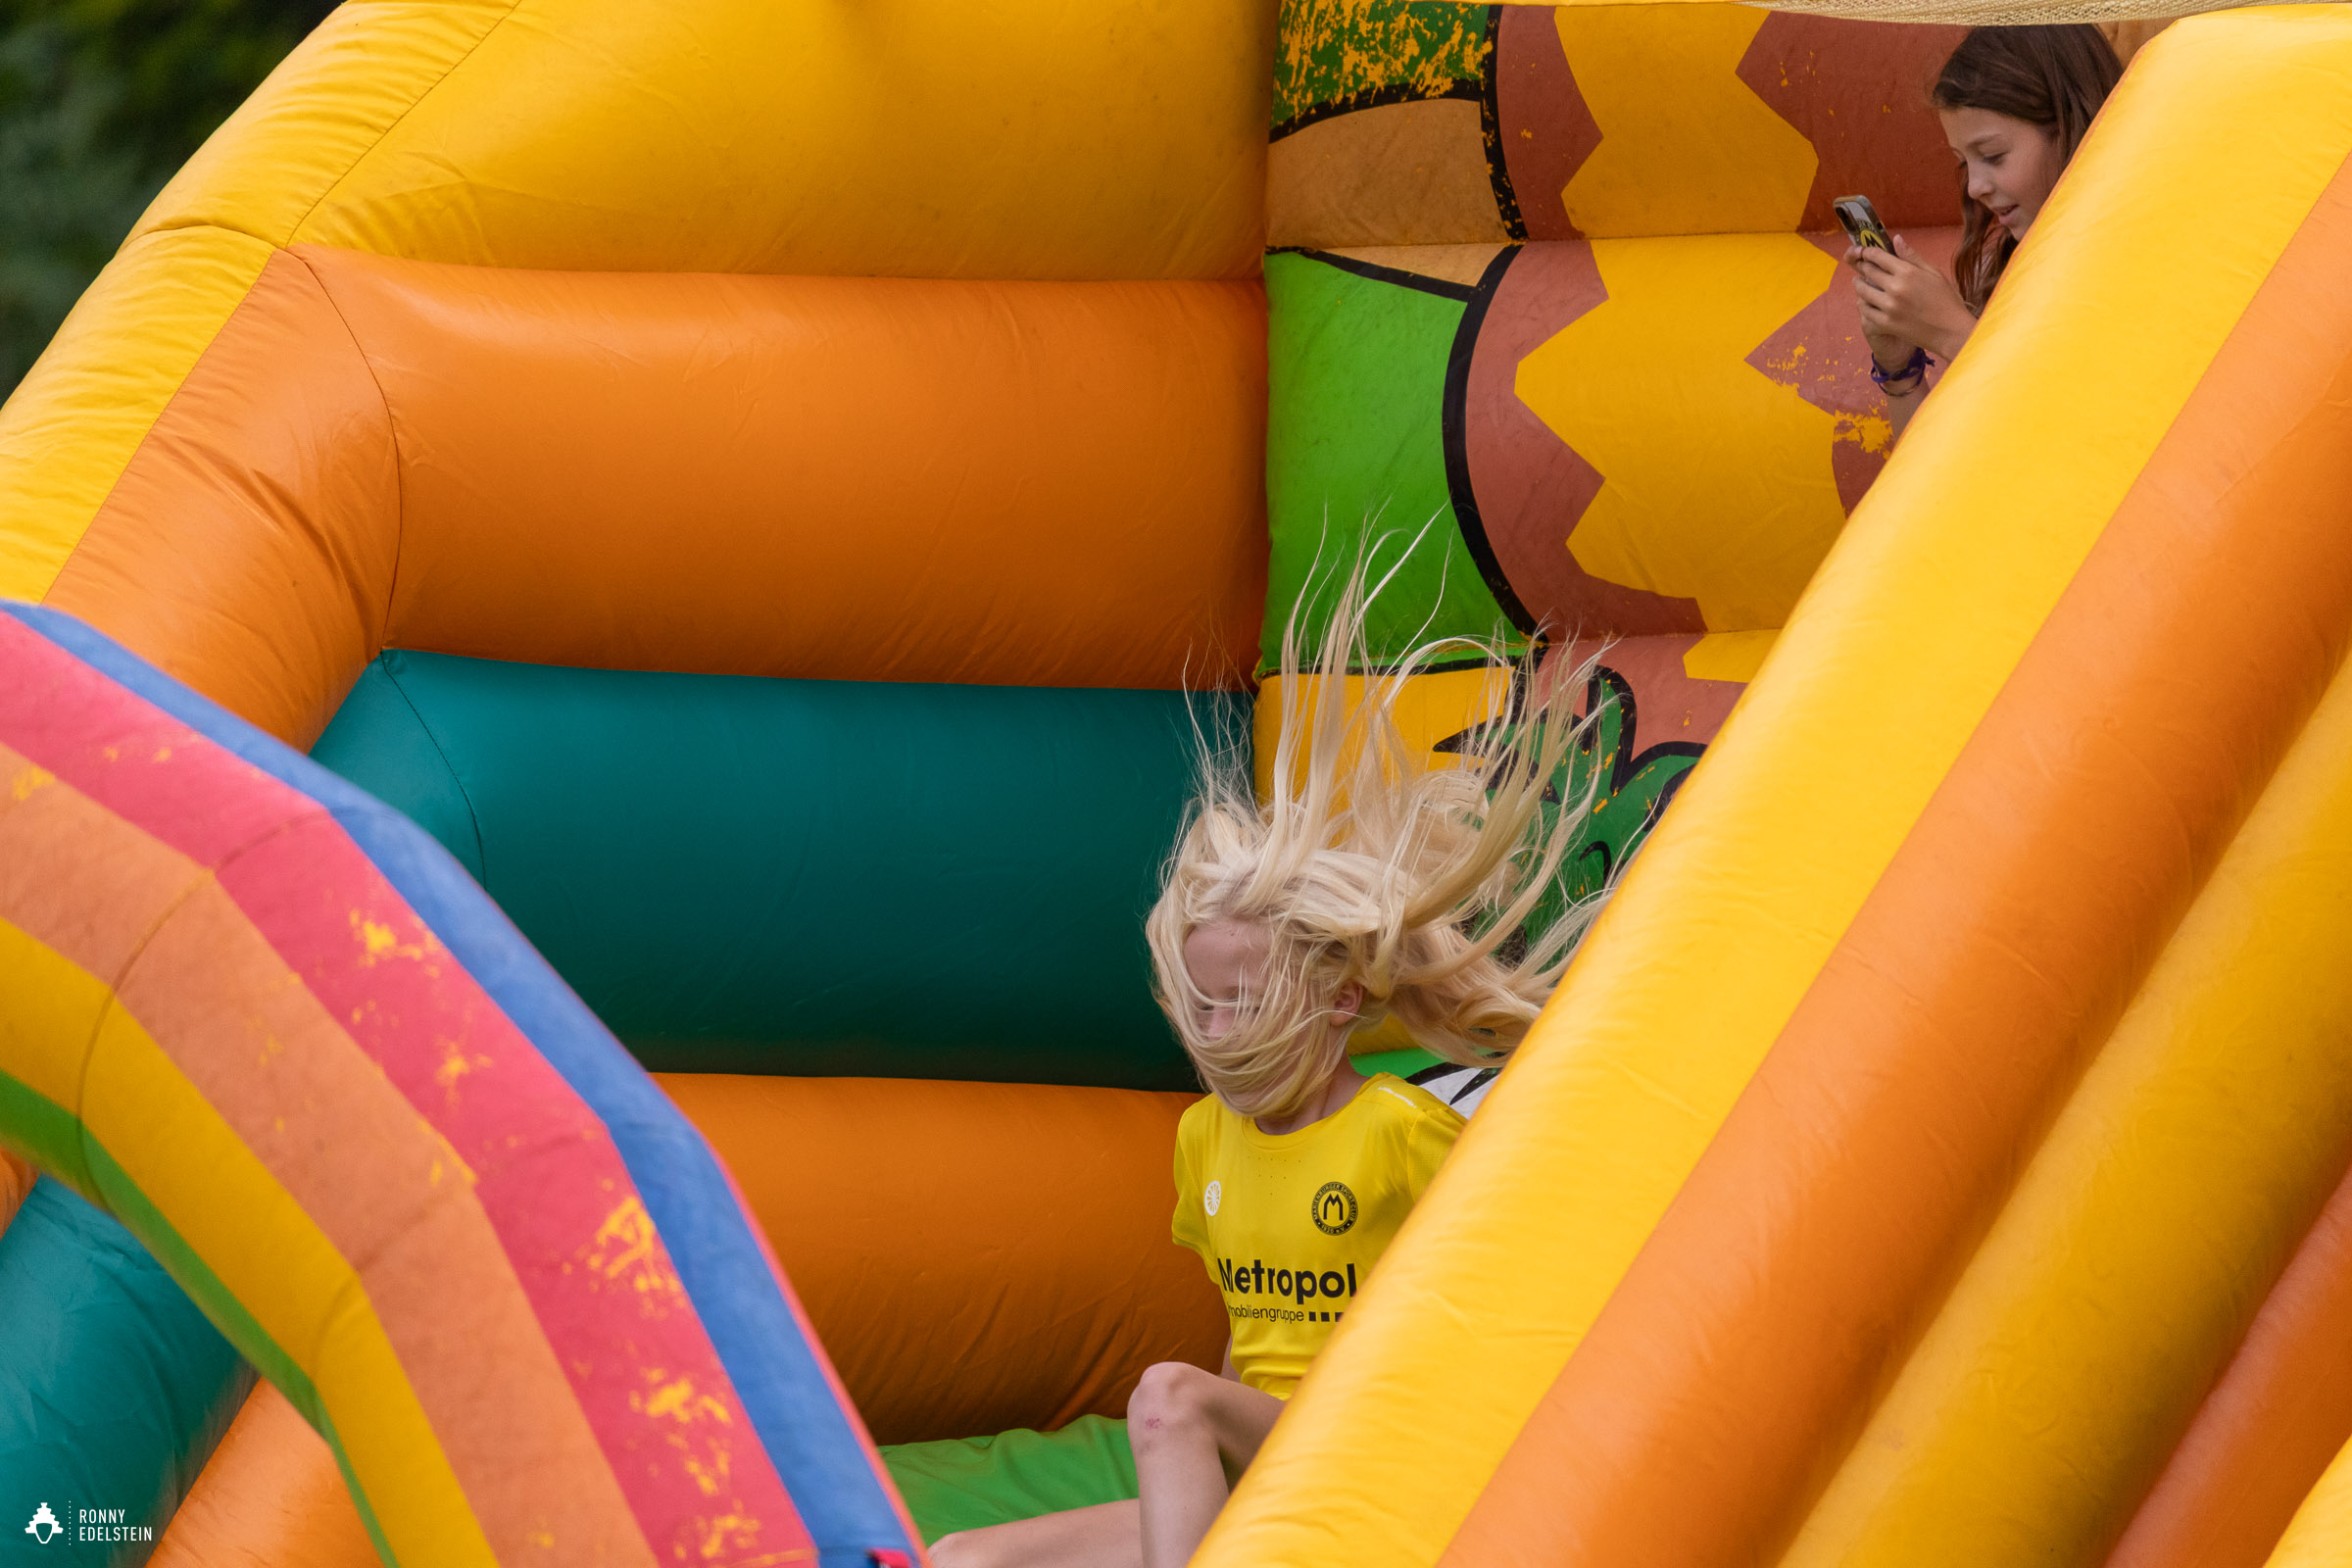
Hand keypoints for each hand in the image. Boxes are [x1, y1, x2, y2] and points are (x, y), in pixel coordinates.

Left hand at [1845, 235, 1974, 370]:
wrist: (1950, 331)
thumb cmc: (1945, 300)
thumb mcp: (1933, 272)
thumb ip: (1911, 256)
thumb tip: (1895, 239)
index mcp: (1908, 272)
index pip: (1878, 257)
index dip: (1868, 252)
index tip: (1866, 252)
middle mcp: (1896, 288)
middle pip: (1868, 272)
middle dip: (1863, 266)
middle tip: (1862, 266)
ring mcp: (1889, 307)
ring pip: (1862, 291)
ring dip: (1859, 284)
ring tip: (1859, 281)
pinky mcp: (1885, 323)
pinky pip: (1865, 310)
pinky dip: (1862, 303)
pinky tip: (1864, 300)